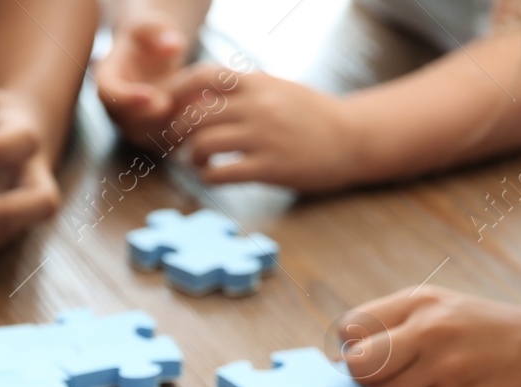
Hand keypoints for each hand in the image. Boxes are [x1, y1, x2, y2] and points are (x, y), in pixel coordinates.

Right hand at [94, 16, 189, 150]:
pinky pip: (167, 142)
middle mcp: (117, 107)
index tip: (151, 95)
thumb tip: (173, 45)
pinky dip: (185, 131)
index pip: (107, 94)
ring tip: (194, 106)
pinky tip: (202, 111)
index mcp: (107, 78)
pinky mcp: (154, 135)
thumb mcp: (147, 23)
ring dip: (172, 125)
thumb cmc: (148, 37)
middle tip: (172, 105)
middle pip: (129, 121)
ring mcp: (134, 125)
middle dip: (151, 117)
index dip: (126, 98)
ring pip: (149, 136)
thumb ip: (154, 28)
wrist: (154, 56)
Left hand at [170, 66, 362, 191]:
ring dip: (193, 156)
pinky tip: (212, 176)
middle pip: (196, 114)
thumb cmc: (312, 116)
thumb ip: (243, 90)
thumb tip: (202, 95)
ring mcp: (264, 137)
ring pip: (204, 144)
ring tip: (198, 161)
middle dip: (178, 131)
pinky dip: (208, 177)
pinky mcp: (270, 168)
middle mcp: (258, 106)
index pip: (203, 75)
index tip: (168, 106)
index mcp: (258, 83)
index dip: (177, 90)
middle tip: (179, 142)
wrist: (352, 138)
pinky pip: (222, 173)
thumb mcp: (278, 89)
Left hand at [337, 286, 520, 386]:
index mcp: (422, 301)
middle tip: (386, 383)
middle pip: (357, 366)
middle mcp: (429, 330)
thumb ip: (398, 324)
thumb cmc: (496, 333)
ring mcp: (443, 367)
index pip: (351, 327)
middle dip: (364, 381)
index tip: (370, 358)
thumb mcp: (447, 307)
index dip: (352, 349)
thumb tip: (345, 355)